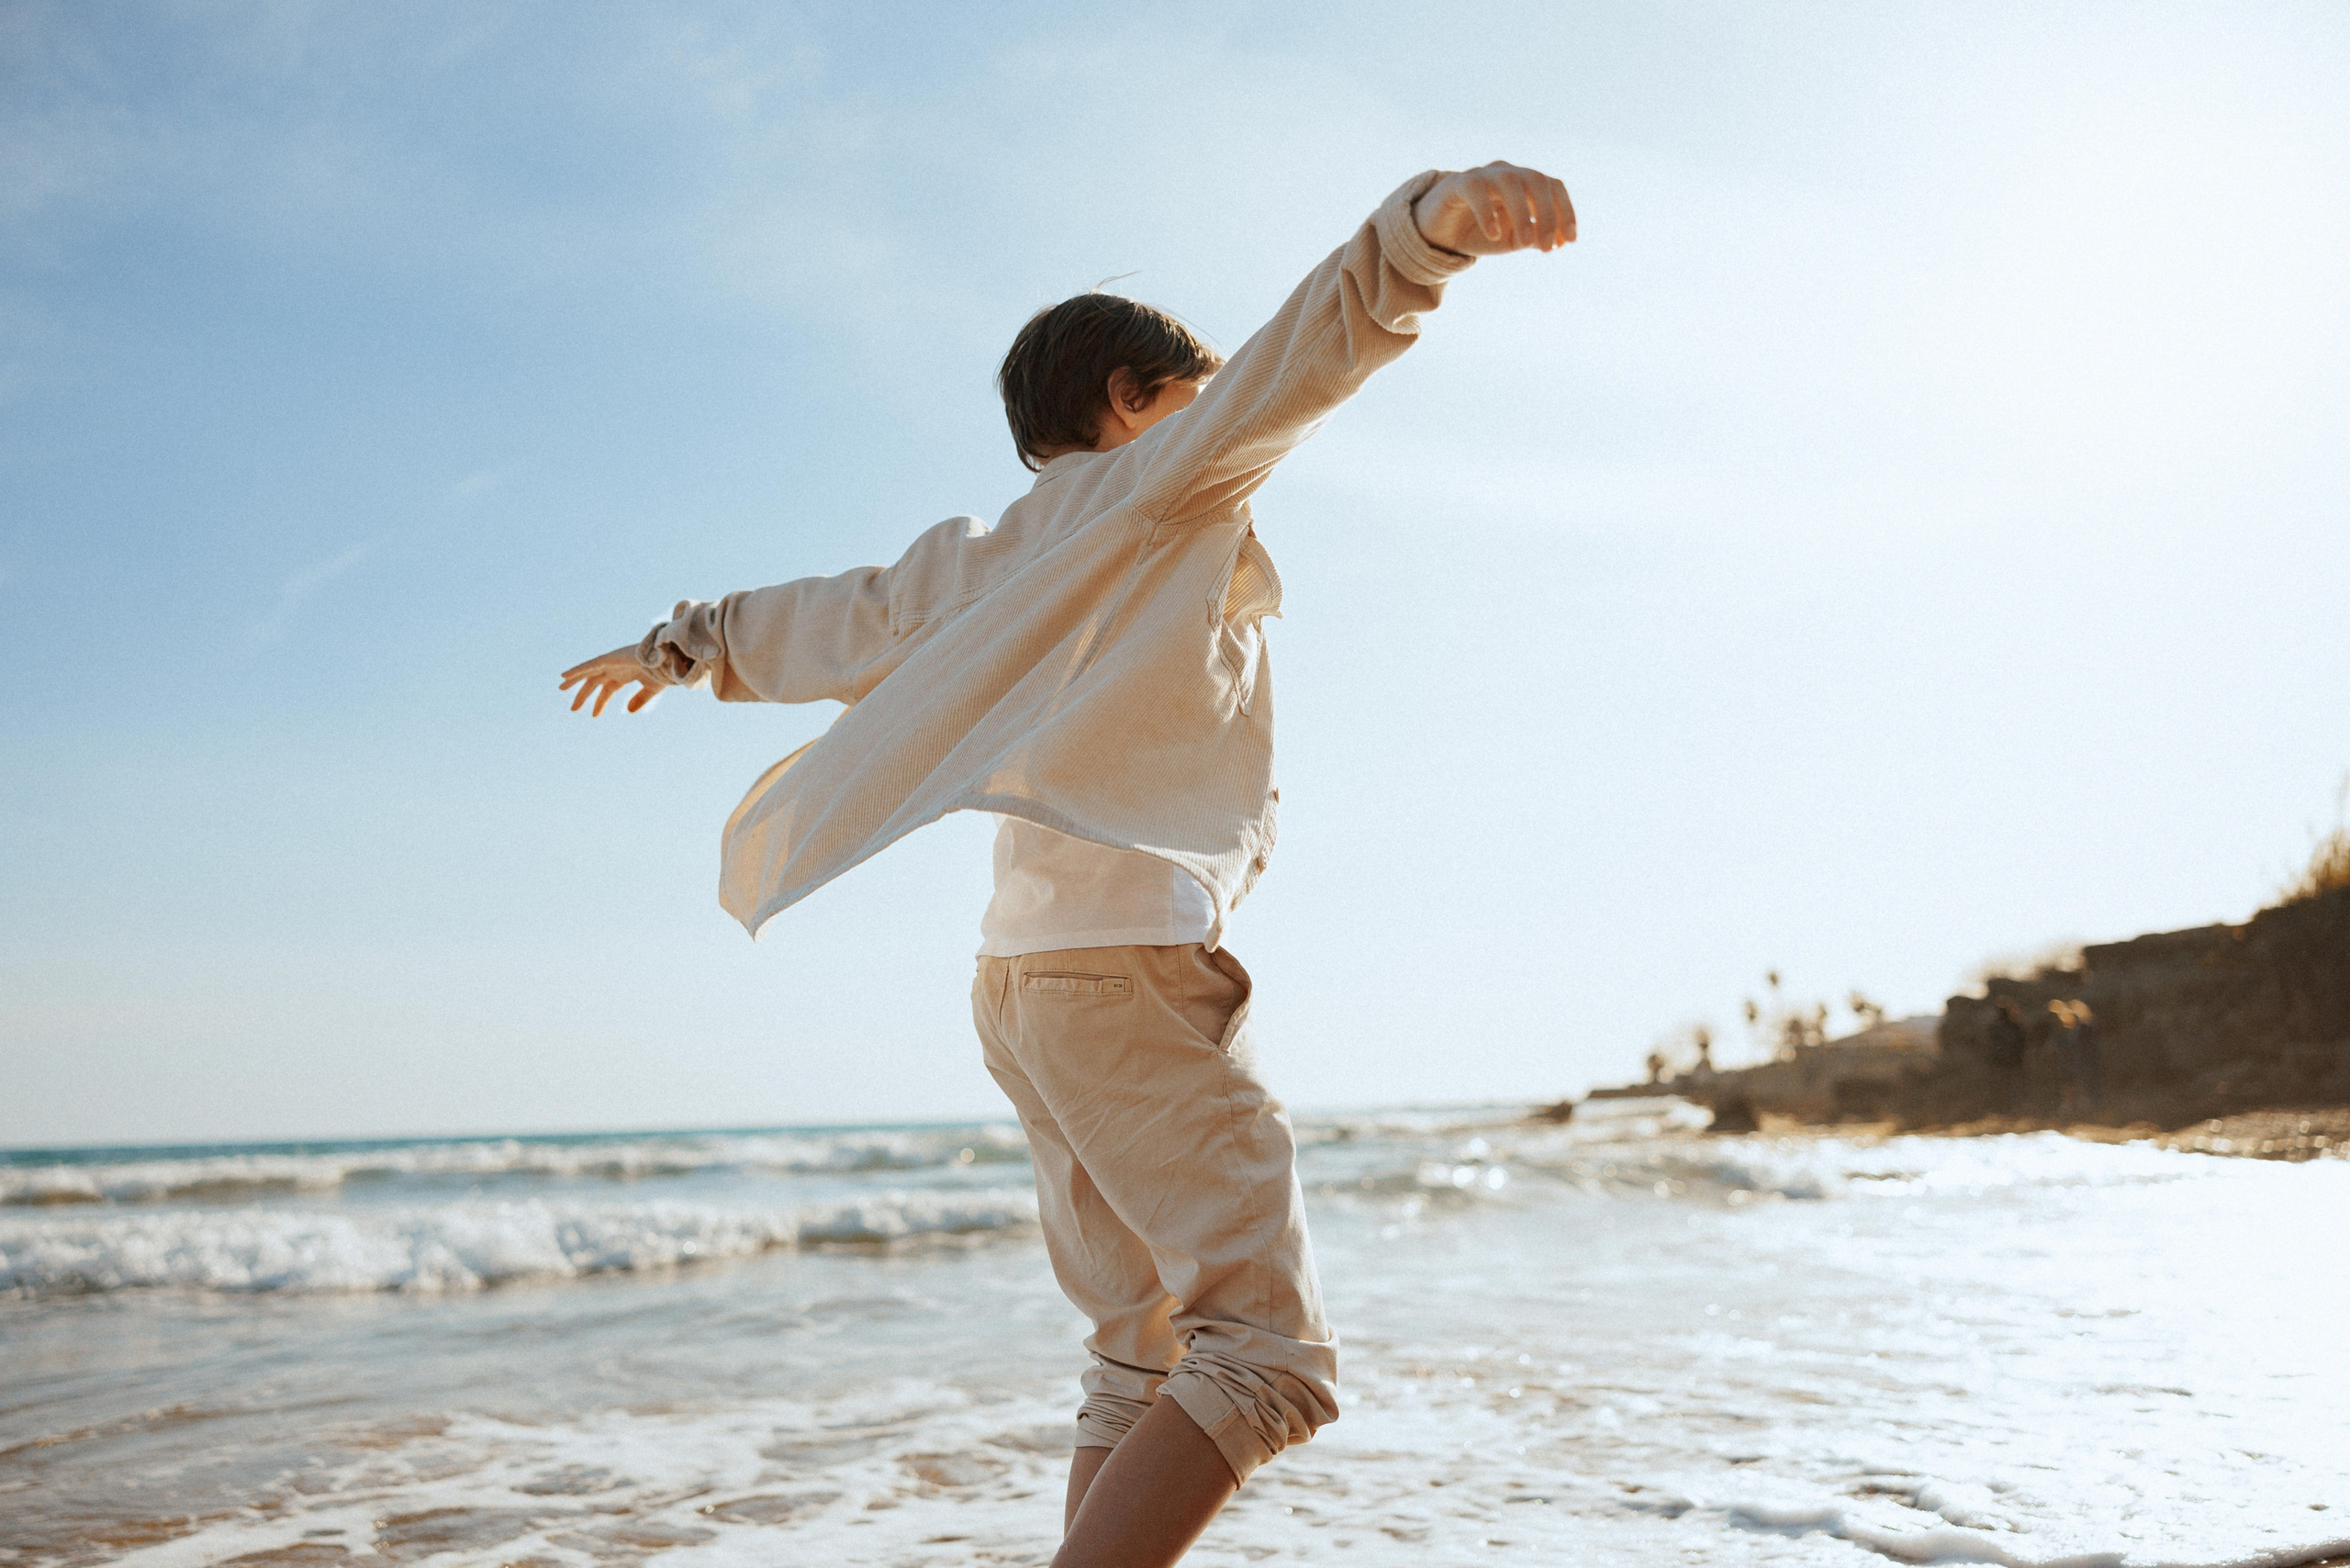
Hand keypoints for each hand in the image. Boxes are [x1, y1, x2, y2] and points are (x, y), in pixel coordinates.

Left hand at [559, 644, 663, 714]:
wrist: (667, 659)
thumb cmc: (662, 671)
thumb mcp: (651, 690)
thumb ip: (639, 700)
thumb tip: (628, 711)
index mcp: (625, 675)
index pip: (608, 690)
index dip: (600, 702)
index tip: (594, 715)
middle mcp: (616, 668)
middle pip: (594, 682)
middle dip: (583, 695)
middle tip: (573, 709)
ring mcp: (611, 662)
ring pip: (588, 673)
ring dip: (574, 680)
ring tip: (561, 687)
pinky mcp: (609, 658)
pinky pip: (589, 665)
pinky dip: (577, 670)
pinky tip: (564, 676)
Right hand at [1412, 161, 1575, 255]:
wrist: (1436, 234)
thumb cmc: (1477, 234)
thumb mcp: (1509, 241)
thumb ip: (1530, 238)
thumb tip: (1551, 240)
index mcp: (1523, 184)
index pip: (1553, 187)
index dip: (1565, 211)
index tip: (1568, 242)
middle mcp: (1507, 173)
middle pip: (1537, 180)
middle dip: (1548, 214)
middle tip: (1547, 249)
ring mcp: (1482, 175)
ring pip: (1510, 182)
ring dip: (1522, 213)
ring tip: (1524, 243)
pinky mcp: (1457, 183)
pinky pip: (1476, 190)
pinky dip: (1488, 212)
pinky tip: (1493, 235)